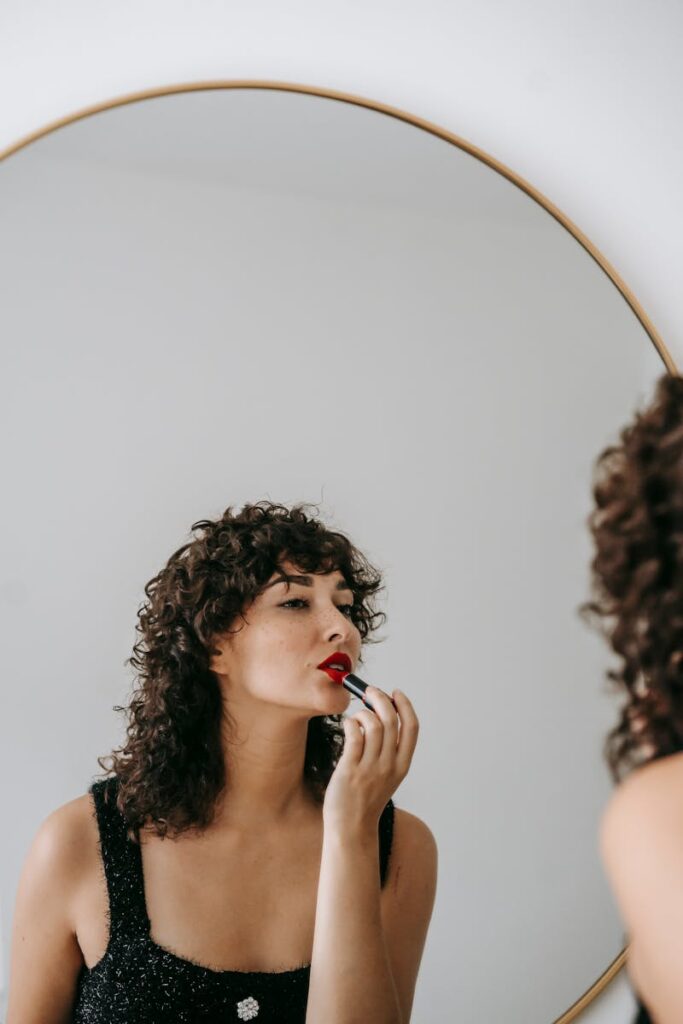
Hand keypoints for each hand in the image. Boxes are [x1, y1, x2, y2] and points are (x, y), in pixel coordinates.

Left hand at [322, 687, 418, 832]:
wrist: (351, 828)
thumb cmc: (365, 799)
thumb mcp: (387, 776)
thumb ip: (388, 751)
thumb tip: (380, 717)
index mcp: (402, 765)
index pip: (412, 728)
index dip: (405, 705)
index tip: (395, 692)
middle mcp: (389, 765)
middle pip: (391, 720)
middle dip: (380, 698)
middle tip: (369, 692)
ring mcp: (370, 768)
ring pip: (372, 724)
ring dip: (362, 712)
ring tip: (356, 717)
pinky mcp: (350, 770)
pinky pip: (354, 734)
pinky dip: (350, 723)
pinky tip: (347, 726)